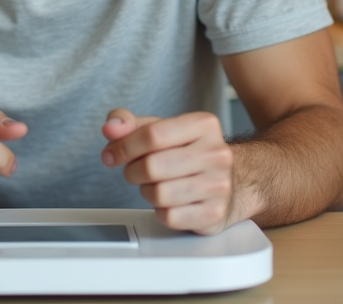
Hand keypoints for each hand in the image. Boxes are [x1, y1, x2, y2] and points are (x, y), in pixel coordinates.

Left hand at [101, 109, 233, 234]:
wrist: (231, 183)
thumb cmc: (188, 154)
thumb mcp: (161, 130)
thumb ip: (131, 124)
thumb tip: (111, 128)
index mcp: (204, 125)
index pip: (153, 135)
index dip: (124, 146)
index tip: (112, 154)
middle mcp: (217, 154)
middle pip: (152, 166)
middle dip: (134, 171)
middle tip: (137, 171)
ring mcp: (218, 185)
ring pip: (159, 194)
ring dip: (148, 192)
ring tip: (156, 185)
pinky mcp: (214, 213)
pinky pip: (169, 216)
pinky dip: (161, 211)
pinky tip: (171, 202)